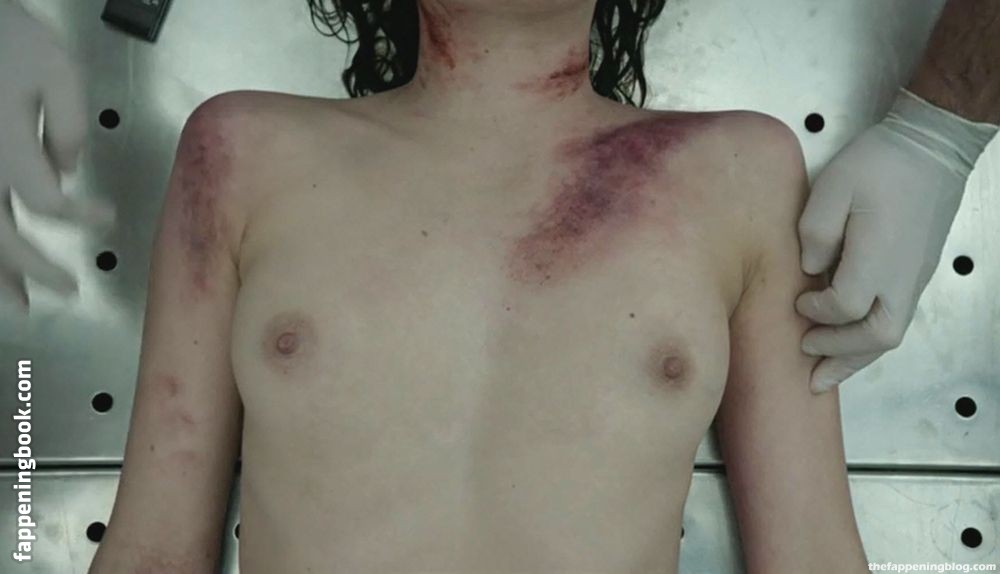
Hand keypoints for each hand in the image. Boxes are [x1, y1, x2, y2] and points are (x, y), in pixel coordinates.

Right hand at [0, 0, 112, 311]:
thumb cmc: (4, 38)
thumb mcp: (54, 70)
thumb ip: (69, 123)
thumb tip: (70, 167)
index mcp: (6, 149)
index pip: (49, 204)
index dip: (80, 218)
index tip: (106, 218)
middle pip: (3, 237)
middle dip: (37, 269)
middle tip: (70, 289)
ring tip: (18, 305)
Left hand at [796, 88, 997, 392]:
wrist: (932, 147)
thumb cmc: (881, 162)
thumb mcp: (833, 186)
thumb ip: (815, 232)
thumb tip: (810, 270)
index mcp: (879, 256)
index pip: (845, 307)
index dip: (817, 311)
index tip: (799, 300)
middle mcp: (902, 277)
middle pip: (876, 337)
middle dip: (839, 355)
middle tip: (806, 360)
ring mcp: (914, 278)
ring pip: (890, 336)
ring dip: (855, 358)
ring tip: (825, 375)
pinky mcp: (917, 274)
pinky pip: (895, 320)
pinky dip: (869, 341)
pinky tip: (849, 343)